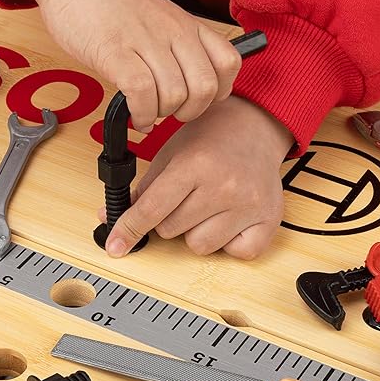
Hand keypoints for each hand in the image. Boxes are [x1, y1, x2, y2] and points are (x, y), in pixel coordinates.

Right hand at [15, 0, 241, 130]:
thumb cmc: (113, 8)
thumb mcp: (161, 20)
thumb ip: (180, 49)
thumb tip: (191, 92)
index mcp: (188, 24)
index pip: (228, 63)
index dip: (218, 93)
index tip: (196, 100)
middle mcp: (173, 30)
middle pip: (205, 87)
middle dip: (189, 112)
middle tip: (170, 112)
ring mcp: (145, 39)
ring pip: (174, 95)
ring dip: (161, 114)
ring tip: (146, 110)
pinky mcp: (115, 51)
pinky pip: (142, 92)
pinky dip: (141, 114)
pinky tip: (134, 115)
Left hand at [102, 96, 293, 258]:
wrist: (255, 126)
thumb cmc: (210, 140)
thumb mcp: (169, 156)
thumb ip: (141, 191)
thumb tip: (110, 218)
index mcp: (195, 164)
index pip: (152, 209)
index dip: (129, 229)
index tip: (115, 246)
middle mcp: (224, 186)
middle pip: (170, 231)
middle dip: (169, 219)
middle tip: (186, 197)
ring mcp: (249, 206)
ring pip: (199, 246)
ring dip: (197, 232)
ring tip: (209, 206)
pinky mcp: (269, 221)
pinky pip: (234, 253)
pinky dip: (228, 243)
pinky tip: (230, 218)